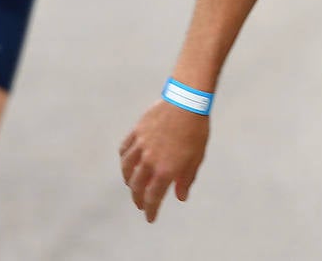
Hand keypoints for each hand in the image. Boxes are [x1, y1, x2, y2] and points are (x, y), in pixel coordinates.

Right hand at [120, 100, 209, 222]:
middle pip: (136, 186)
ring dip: (128, 181)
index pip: (153, 197)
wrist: (187, 102)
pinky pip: (125, 150)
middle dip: (138, 199)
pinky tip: (127, 163)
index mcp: (165, 170)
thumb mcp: (196, 158)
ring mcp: (141, 146)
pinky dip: (124, 160)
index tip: (150, 218)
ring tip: (132, 186)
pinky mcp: (136, 132)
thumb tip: (180, 197)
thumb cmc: (196, 131)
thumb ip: (186, 179)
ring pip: (126, 169)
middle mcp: (149, 160)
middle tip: (141, 204)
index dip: (151, 210)